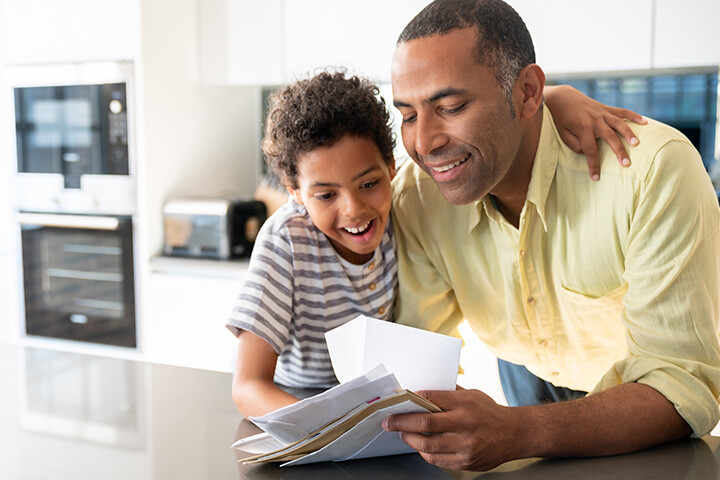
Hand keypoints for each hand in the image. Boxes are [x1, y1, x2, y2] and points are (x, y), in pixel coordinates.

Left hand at [382, 388, 518, 470]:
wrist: (515, 434)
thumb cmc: (489, 412)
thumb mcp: (471, 394)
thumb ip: (448, 394)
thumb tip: (420, 393)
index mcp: (464, 403)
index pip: (430, 398)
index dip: (411, 399)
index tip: (398, 401)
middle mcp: (465, 424)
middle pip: (424, 423)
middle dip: (401, 422)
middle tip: (389, 422)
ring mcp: (465, 445)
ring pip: (427, 445)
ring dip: (410, 439)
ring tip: (403, 434)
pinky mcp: (466, 462)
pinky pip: (437, 459)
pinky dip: (425, 452)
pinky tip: (421, 446)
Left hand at [545, 85, 646, 180]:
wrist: (563, 98)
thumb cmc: (562, 120)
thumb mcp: (563, 134)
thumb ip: (574, 145)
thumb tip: (588, 152)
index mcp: (583, 128)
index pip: (590, 150)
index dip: (593, 165)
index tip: (596, 178)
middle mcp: (595, 120)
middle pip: (609, 137)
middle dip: (618, 151)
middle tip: (627, 164)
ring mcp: (602, 113)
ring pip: (619, 123)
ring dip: (629, 133)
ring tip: (637, 144)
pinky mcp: (607, 108)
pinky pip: (623, 111)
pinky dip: (634, 116)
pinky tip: (645, 123)